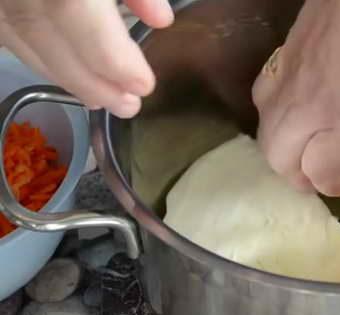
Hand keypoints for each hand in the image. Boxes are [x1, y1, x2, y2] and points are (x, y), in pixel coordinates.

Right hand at [0, 0, 173, 117]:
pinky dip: (40, 56)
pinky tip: (68, 71)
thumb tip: (161, 19)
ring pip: (26, 44)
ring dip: (68, 76)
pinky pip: (8, 35)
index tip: (143, 85)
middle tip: (128, 107)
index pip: (82, 25)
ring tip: (104, 99)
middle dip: (94, 83)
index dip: (115, 61)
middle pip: (51, 45)